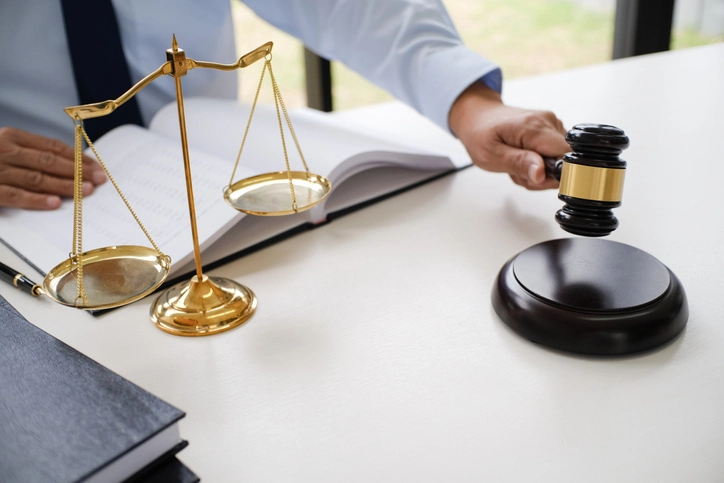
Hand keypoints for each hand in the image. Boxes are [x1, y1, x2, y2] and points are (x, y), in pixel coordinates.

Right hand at [0, 127, 105, 208]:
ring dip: (64, 185)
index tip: (97, 167)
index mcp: (11, 136)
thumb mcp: (6, 146)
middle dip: (77, 171)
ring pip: (36, 178)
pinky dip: (36, 200)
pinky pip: (15, 196)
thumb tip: (70, 163)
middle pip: (48, 162)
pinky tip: (55, 204)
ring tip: (86, 191)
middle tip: (99, 180)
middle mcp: (5, 150)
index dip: (77, 157)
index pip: (52, 147)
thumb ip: (32, 151)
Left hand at [448, 81, 568, 189]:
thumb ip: (518, 163)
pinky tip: (523, 159)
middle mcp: (548, 121)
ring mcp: (551, 124)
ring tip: (517, 164)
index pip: (567, 155)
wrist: (478, 116)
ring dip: (539, 171)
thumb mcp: (491, 155)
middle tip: (518, 172)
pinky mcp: (551, 129)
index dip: (555, 174)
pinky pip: (555, 154)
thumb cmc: (480, 134)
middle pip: (566, 161)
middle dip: (543, 176)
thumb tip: (541, 173)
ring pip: (560, 160)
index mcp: (534, 127)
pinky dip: (539, 163)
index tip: (534, 177)